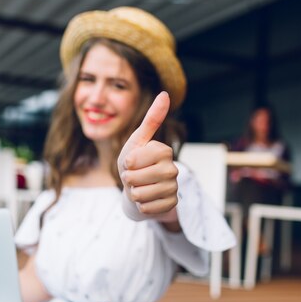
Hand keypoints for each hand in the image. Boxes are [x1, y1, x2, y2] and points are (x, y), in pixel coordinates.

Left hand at [118, 92, 178, 222]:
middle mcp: (173, 169)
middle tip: (134, 177)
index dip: (126, 163)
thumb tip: (165, 93)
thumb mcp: (137, 140)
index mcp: (164, 151)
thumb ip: (151, 119)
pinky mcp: (171, 205)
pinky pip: (147, 209)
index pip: (133, 160)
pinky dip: (140, 206)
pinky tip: (146, 200)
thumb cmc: (135, 162)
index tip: (131, 161)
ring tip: (139, 187)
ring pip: (140, 195)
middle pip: (135, 179)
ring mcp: (174, 188)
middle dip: (127, 179)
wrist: (138, 187)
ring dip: (133, 193)